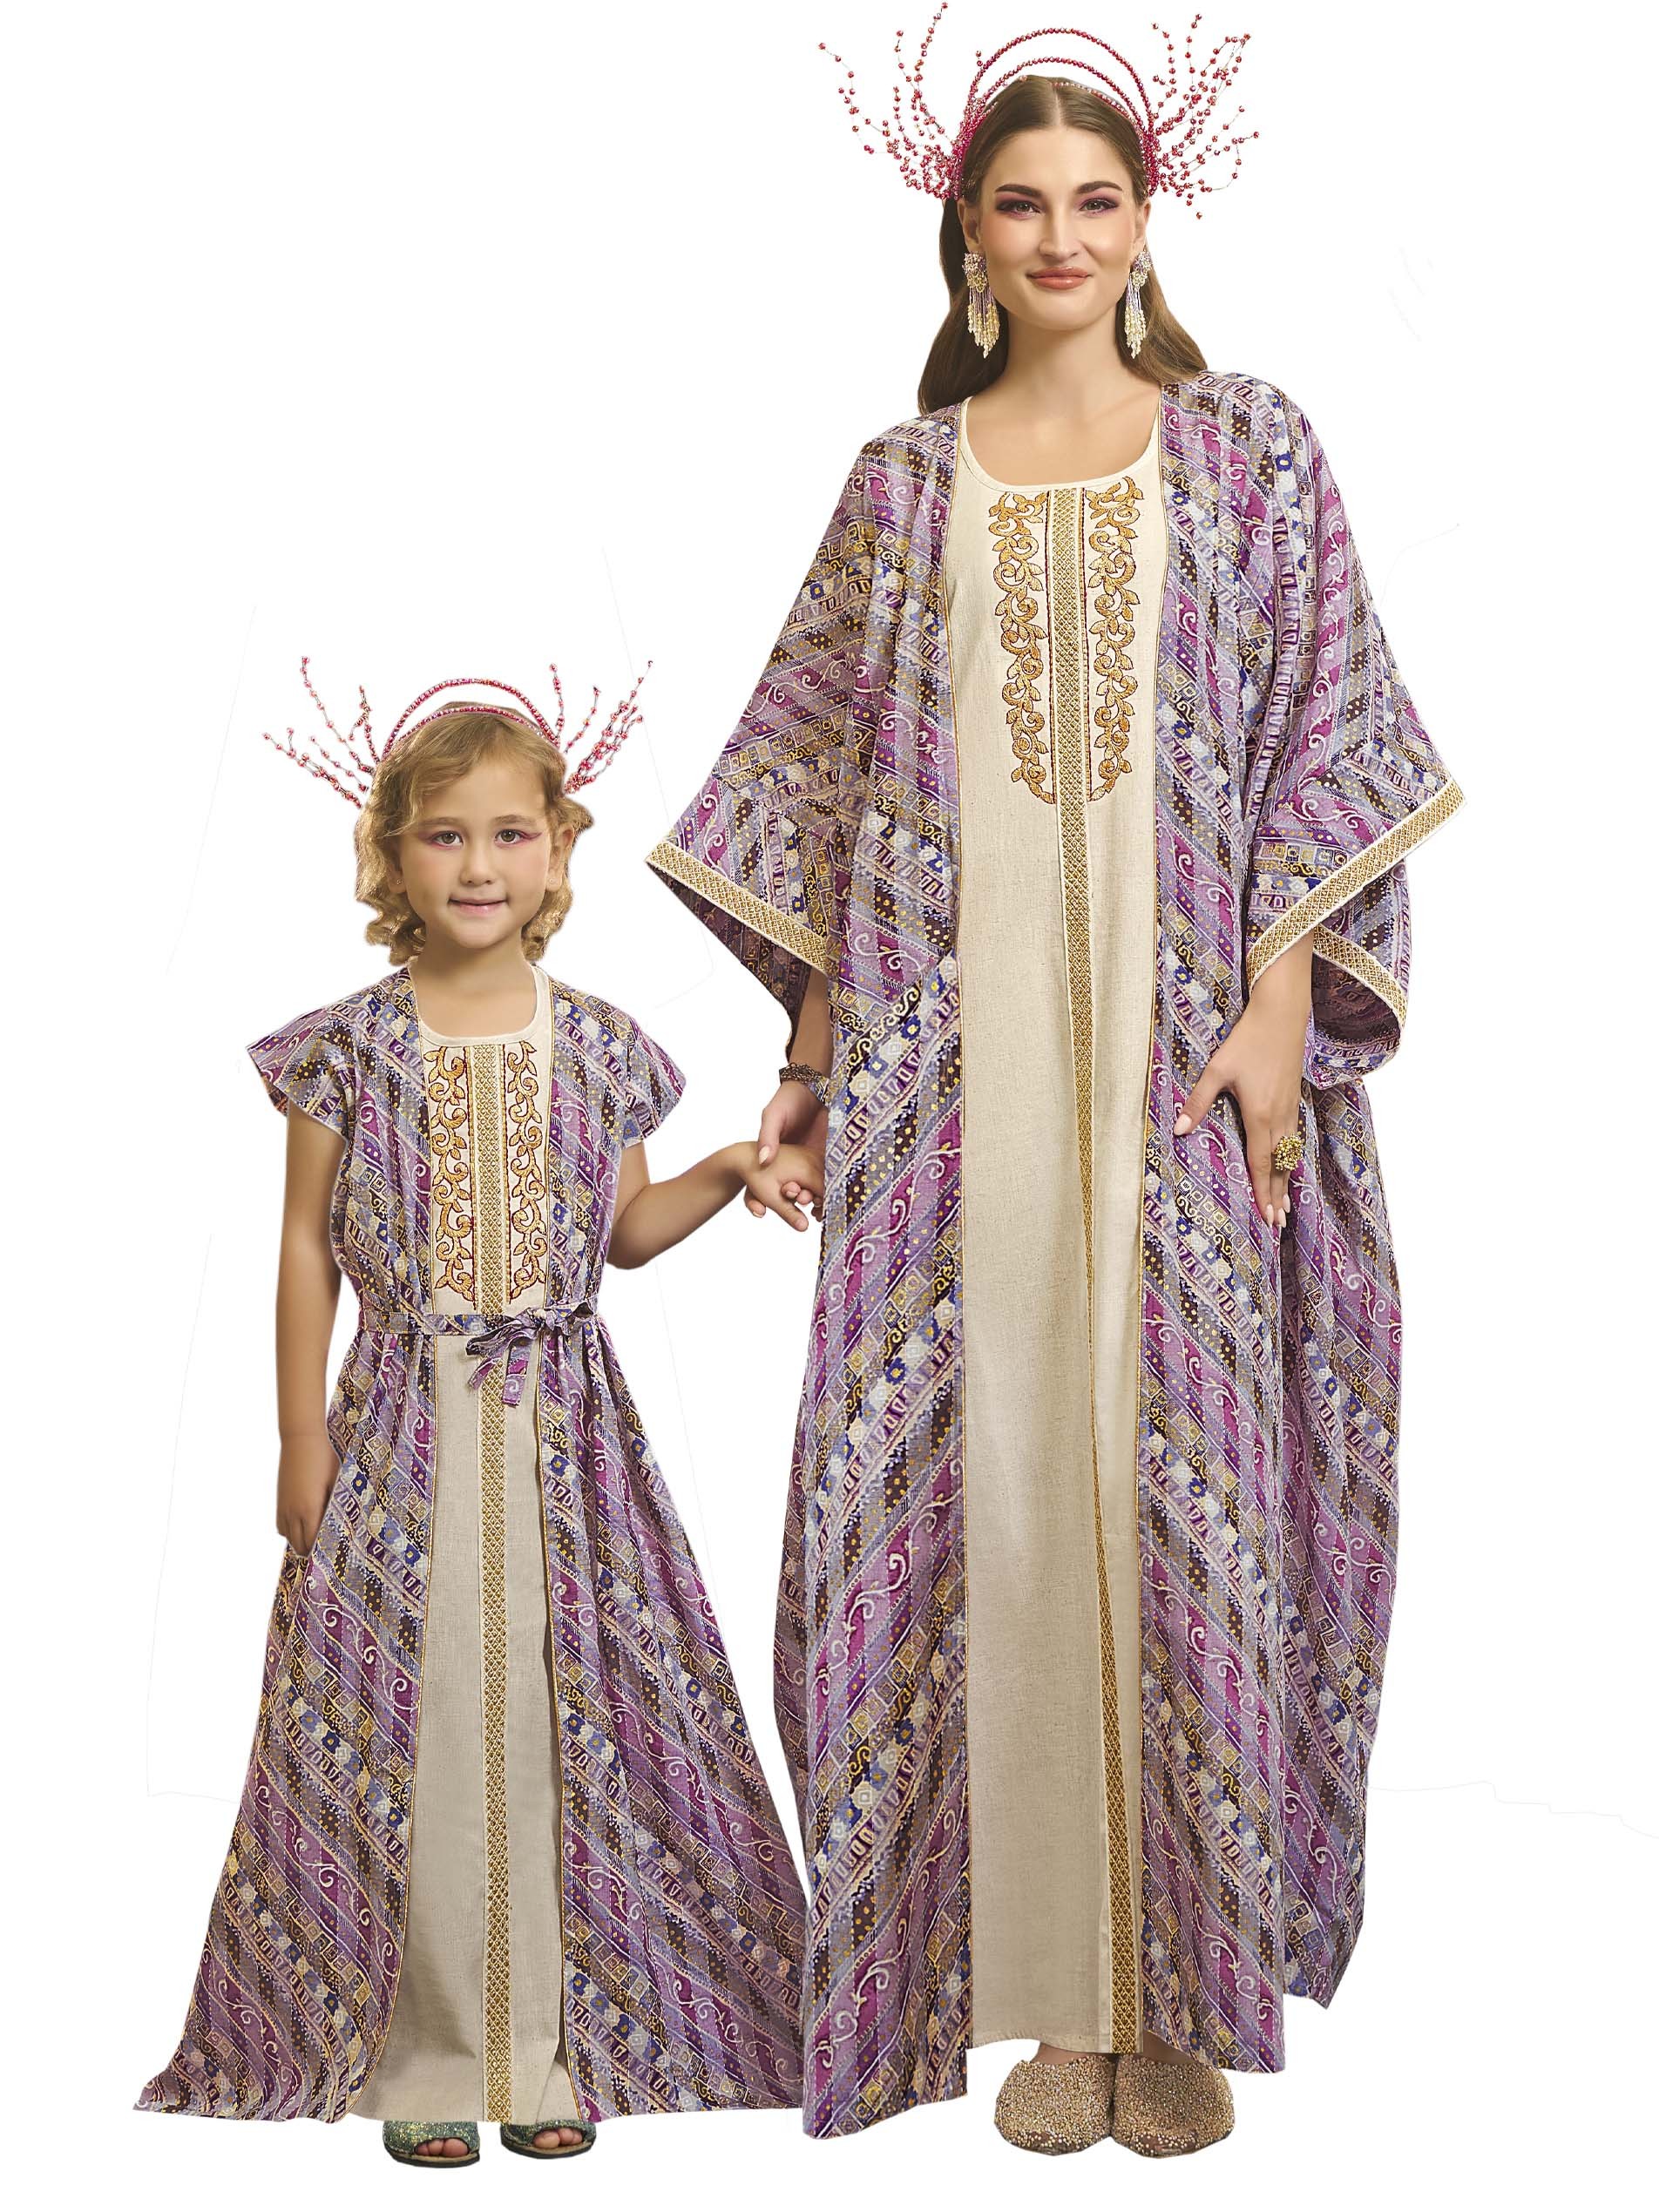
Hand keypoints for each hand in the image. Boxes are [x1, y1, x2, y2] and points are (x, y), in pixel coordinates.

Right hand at [277, 1433, 339, 1554]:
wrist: (301, 1440)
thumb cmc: (324, 1459)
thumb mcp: (336, 1482)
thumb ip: (336, 1505)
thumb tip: (341, 1522)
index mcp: (310, 1510)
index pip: (313, 1542)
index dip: (323, 1550)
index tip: (335, 1552)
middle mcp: (293, 1512)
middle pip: (299, 1545)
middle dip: (311, 1550)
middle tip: (327, 1550)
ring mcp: (284, 1507)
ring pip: (288, 1537)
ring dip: (299, 1542)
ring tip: (314, 1541)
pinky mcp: (279, 1500)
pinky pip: (281, 1526)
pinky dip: (289, 1532)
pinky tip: (301, 1527)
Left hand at [740, 1140, 825, 1231]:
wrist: (746, 1156)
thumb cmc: (757, 1176)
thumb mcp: (771, 1197)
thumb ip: (789, 1213)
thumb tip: (805, 1228)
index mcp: (807, 1170)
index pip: (829, 1192)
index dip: (826, 1207)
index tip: (818, 1217)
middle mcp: (812, 1158)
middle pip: (830, 1183)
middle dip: (824, 1200)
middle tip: (815, 1214)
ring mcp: (810, 1153)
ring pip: (827, 1174)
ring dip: (821, 1190)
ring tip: (810, 1203)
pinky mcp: (808, 1152)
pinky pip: (821, 1167)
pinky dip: (819, 1180)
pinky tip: (808, 1192)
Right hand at [750, 1081, 825, 1216]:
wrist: (815, 1086)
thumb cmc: (789, 1099)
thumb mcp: (773, 1116)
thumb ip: (768, 1137)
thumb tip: (763, 1162)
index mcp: (778, 1158)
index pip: (769, 1184)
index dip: (768, 1198)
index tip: (773, 1204)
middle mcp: (797, 1165)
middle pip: (796, 1190)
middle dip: (799, 1199)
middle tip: (804, 1199)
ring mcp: (817, 1162)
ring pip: (816, 1188)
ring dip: (818, 1200)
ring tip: (820, 1208)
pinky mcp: (835, 1157)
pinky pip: (836, 1176)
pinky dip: (837, 1187)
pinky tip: (840, 1196)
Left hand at [1172, 973, 1307, 1232]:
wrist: (1282, 1016)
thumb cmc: (1247, 1041)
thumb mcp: (1218, 1070)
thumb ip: (1198, 1101)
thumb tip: (1180, 1130)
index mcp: (1260, 1116)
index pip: (1261, 1164)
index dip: (1263, 1192)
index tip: (1266, 1218)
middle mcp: (1280, 1118)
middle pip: (1279, 1167)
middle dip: (1277, 1197)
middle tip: (1277, 1225)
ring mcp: (1291, 1110)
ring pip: (1289, 1155)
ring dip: (1286, 1182)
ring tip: (1285, 1207)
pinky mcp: (1295, 1100)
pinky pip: (1293, 1140)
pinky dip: (1291, 1160)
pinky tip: (1289, 1167)